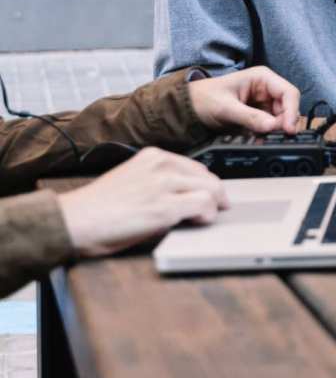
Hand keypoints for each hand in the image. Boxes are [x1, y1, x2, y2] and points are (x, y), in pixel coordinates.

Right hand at [58, 148, 227, 257]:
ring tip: (209, 217)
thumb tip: (183, 194)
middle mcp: (162, 165)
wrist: (74, 220)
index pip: (195, 166)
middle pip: (207, 176)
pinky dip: (207, 215)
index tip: (212, 193)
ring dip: (213, 205)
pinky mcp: (165, 208)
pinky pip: (202, 206)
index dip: (206, 182)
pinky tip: (201, 221)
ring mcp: (165, 185)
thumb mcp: (132, 179)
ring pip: (210, 189)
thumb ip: (158, 180)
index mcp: (153, 156)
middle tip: (219, 207)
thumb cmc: (98, 207)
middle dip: (216, 194)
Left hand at [188, 67, 299, 134]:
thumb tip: (271, 127)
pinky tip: (260, 138)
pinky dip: (268, 132)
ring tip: (265, 138)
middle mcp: (266, 88)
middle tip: (277, 137)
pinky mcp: (258, 114)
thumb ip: (250, 117)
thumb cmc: (204, 98)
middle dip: (285, 122)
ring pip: (281, 117)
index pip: (289, 92)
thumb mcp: (226, 108)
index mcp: (262, 78)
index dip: (292, 111)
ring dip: (277, 129)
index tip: (289, 129)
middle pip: (288, 106)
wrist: (188, 107)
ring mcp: (263, 102)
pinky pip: (270, 124)